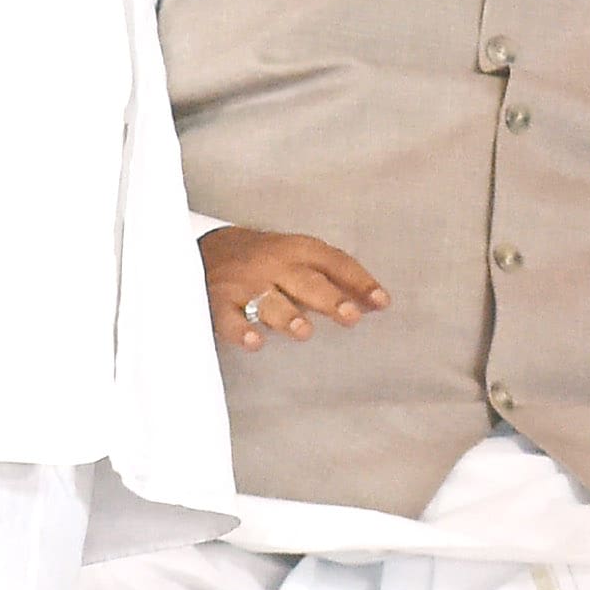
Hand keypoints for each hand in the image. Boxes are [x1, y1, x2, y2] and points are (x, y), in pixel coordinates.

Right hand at [200, 226, 390, 356]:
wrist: (206, 247)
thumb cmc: (267, 260)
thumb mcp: (301, 260)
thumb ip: (337, 281)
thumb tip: (378, 304)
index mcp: (298, 250)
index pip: (335, 263)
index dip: (359, 281)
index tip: (382, 302)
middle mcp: (274, 264)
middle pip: (306, 282)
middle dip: (329, 299)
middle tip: (351, 316)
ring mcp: (245, 283)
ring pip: (269, 300)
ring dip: (287, 316)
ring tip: (304, 332)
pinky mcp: (217, 301)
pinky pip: (229, 317)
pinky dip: (241, 330)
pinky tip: (254, 342)